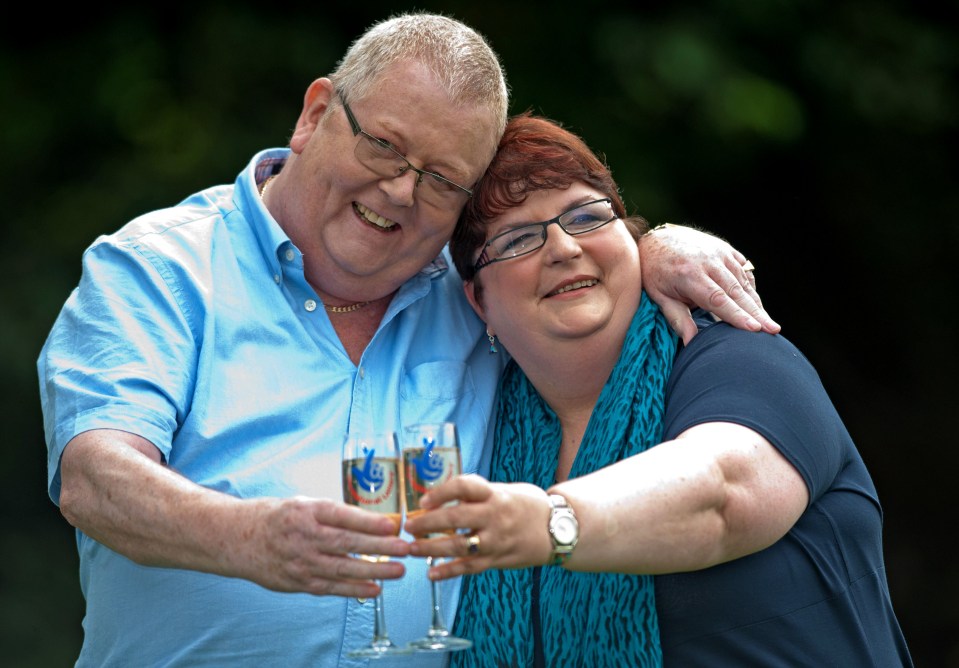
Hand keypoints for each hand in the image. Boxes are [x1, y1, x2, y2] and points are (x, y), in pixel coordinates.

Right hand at [229, 496, 411, 597]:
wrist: (239, 538)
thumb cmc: (279, 517)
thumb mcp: (304, 503)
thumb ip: (334, 512)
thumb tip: (374, 520)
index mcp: (306, 511)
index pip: (342, 516)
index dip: (368, 521)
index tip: (392, 524)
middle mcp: (304, 536)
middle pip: (346, 543)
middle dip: (379, 547)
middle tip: (404, 548)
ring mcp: (300, 561)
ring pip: (342, 568)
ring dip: (374, 571)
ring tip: (399, 571)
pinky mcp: (298, 581)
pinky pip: (331, 587)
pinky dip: (354, 590)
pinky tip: (375, 588)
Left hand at [404, 475, 551, 579]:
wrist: (557, 529)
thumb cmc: (525, 505)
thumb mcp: (503, 490)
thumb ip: (476, 493)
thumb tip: (440, 496)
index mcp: (495, 494)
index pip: (464, 487)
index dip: (440, 492)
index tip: (422, 501)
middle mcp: (494, 516)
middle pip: (455, 517)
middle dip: (427, 523)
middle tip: (408, 527)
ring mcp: (496, 540)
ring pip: (459, 546)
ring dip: (431, 549)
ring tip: (412, 549)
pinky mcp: (498, 560)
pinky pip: (470, 568)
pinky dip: (448, 572)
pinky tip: (431, 574)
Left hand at [639, 224, 779, 344]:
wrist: (656, 240)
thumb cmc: (655, 272)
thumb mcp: (658, 296)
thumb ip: (677, 319)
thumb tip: (691, 344)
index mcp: (689, 274)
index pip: (718, 299)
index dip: (737, 315)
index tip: (755, 329)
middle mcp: (708, 261)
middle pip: (737, 291)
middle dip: (756, 312)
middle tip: (773, 331)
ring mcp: (719, 252)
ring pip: (743, 281)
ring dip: (755, 302)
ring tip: (767, 322)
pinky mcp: (726, 249)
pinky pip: (743, 270)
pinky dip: (750, 286)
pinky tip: (755, 302)